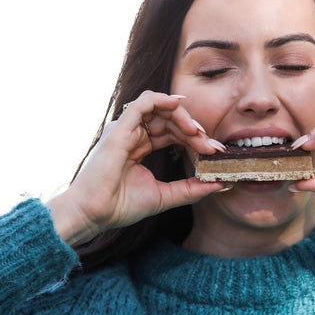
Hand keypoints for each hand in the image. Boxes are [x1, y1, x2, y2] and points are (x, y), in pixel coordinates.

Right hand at [48, 92, 226, 245]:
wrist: (94, 213)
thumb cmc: (121, 206)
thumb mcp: (165, 196)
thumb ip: (191, 189)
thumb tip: (221, 184)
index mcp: (140, 147)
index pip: (173, 133)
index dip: (195, 139)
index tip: (215, 153)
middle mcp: (133, 135)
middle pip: (170, 120)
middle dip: (194, 130)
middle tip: (212, 147)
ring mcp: (126, 130)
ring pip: (160, 108)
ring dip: (184, 117)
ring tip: (199, 134)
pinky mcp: (121, 128)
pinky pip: (144, 103)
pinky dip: (164, 101)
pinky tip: (181, 107)